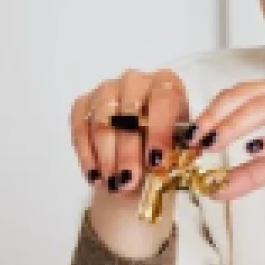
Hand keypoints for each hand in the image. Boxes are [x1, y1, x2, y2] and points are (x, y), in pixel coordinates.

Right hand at [69, 68, 189, 257]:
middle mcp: (135, 81)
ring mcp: (106, 90)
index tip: (157, 162)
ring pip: (101, 122)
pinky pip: (79, 127)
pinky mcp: (84, 104)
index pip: (163, 99)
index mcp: (166, 83)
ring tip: (113, 184)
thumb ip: (184, 148)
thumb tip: (182, 151)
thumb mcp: (183, 147)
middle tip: (129, 182)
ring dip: (106, 157)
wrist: (143, 149)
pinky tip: (96, 176)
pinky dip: (87, 155)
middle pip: (128, 112)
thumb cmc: (166, 145)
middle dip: (127, 152)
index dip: (160, 131)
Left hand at [187, 75, 264, 207]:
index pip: (238, 93)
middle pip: (248, 95)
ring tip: (215, 144)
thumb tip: (215, 189)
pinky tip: (255, 150)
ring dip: (237, 125)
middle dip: (216, 117)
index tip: (189, 137)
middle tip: (195, 141)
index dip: (210, 112)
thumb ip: (251, 174)